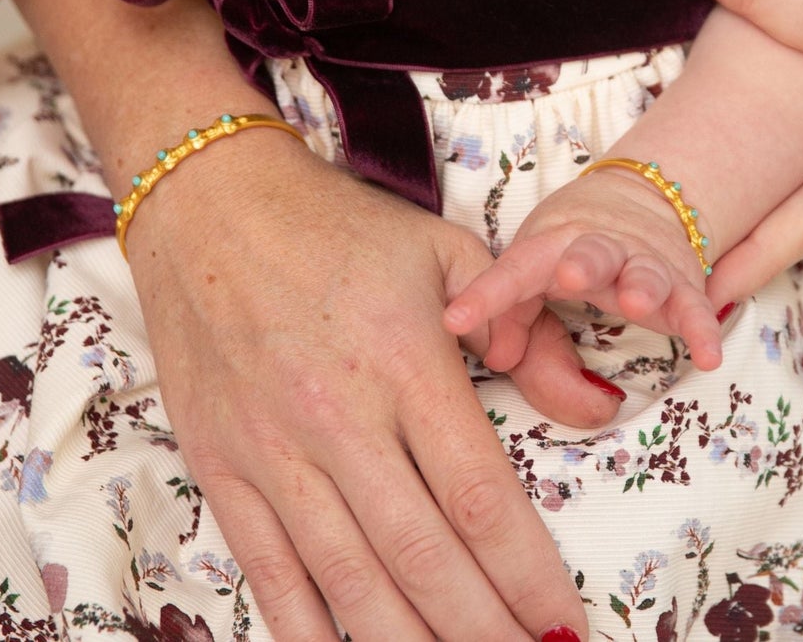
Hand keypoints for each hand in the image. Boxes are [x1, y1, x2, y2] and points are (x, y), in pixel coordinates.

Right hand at [128, 132, 617, 641]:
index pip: (480, 495)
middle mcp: (340, 419)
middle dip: (484, 629)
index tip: (566, 619)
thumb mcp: (448, 252)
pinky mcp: (222, 467)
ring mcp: (273, 451)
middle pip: (424, 556)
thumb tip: (591, 406)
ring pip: (351, 580)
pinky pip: (270, 571)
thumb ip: (525, 332)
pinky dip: (310, 629)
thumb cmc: (341, 227)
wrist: (212, 203)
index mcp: (406, 363)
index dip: (528, 573)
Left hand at [444, 167, 723, 372]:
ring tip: (637, 302)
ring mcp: (643, 264)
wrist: (644, 194)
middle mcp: (599, 247)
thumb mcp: (534, 267)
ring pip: (644, 271)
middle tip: (569, 277)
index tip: (454, 321)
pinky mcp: (682, 283)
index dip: (485, 295)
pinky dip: (703, 328)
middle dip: (581, 265)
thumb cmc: (572, 243)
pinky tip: (706, 356)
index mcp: (553, 242)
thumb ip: (512, 314)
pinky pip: (695, 307)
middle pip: (590, 253)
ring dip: (641, 285)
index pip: (514, 269)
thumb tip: (497, 358)